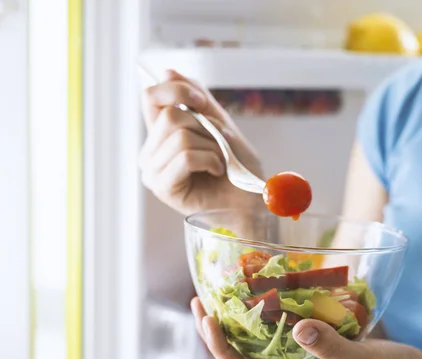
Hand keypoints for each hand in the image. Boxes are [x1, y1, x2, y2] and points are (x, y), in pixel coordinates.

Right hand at [140, 70, 262, 215]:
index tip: (202, 103)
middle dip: (206, 127)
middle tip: (221, 145)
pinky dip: (210, 159)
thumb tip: (166, 71)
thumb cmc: (237, 169)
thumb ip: (197, 100)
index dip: (177, 90)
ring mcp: (153, 171)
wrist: (250, 202)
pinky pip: (185, 156)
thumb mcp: (220, 125)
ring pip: (180, 136)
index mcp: (160, 135)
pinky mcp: (162, 187)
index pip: (151, 96)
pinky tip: (217, 171)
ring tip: (220, 162)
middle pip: (170, 116)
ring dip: (212, 146)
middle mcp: (150, 152)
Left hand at [191, 297, 421, 358]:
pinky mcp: (316, 340)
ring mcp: (303, 355)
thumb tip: (299, 327)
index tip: (208, 318)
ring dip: (237, 318)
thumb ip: (331, 346)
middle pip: (242, 353)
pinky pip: (284, 325)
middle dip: (218, 329)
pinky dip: (269, 309)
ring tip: (221, 292)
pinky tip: (267, 288)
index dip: (220, 347)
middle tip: (200, 299)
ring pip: (259, 339)